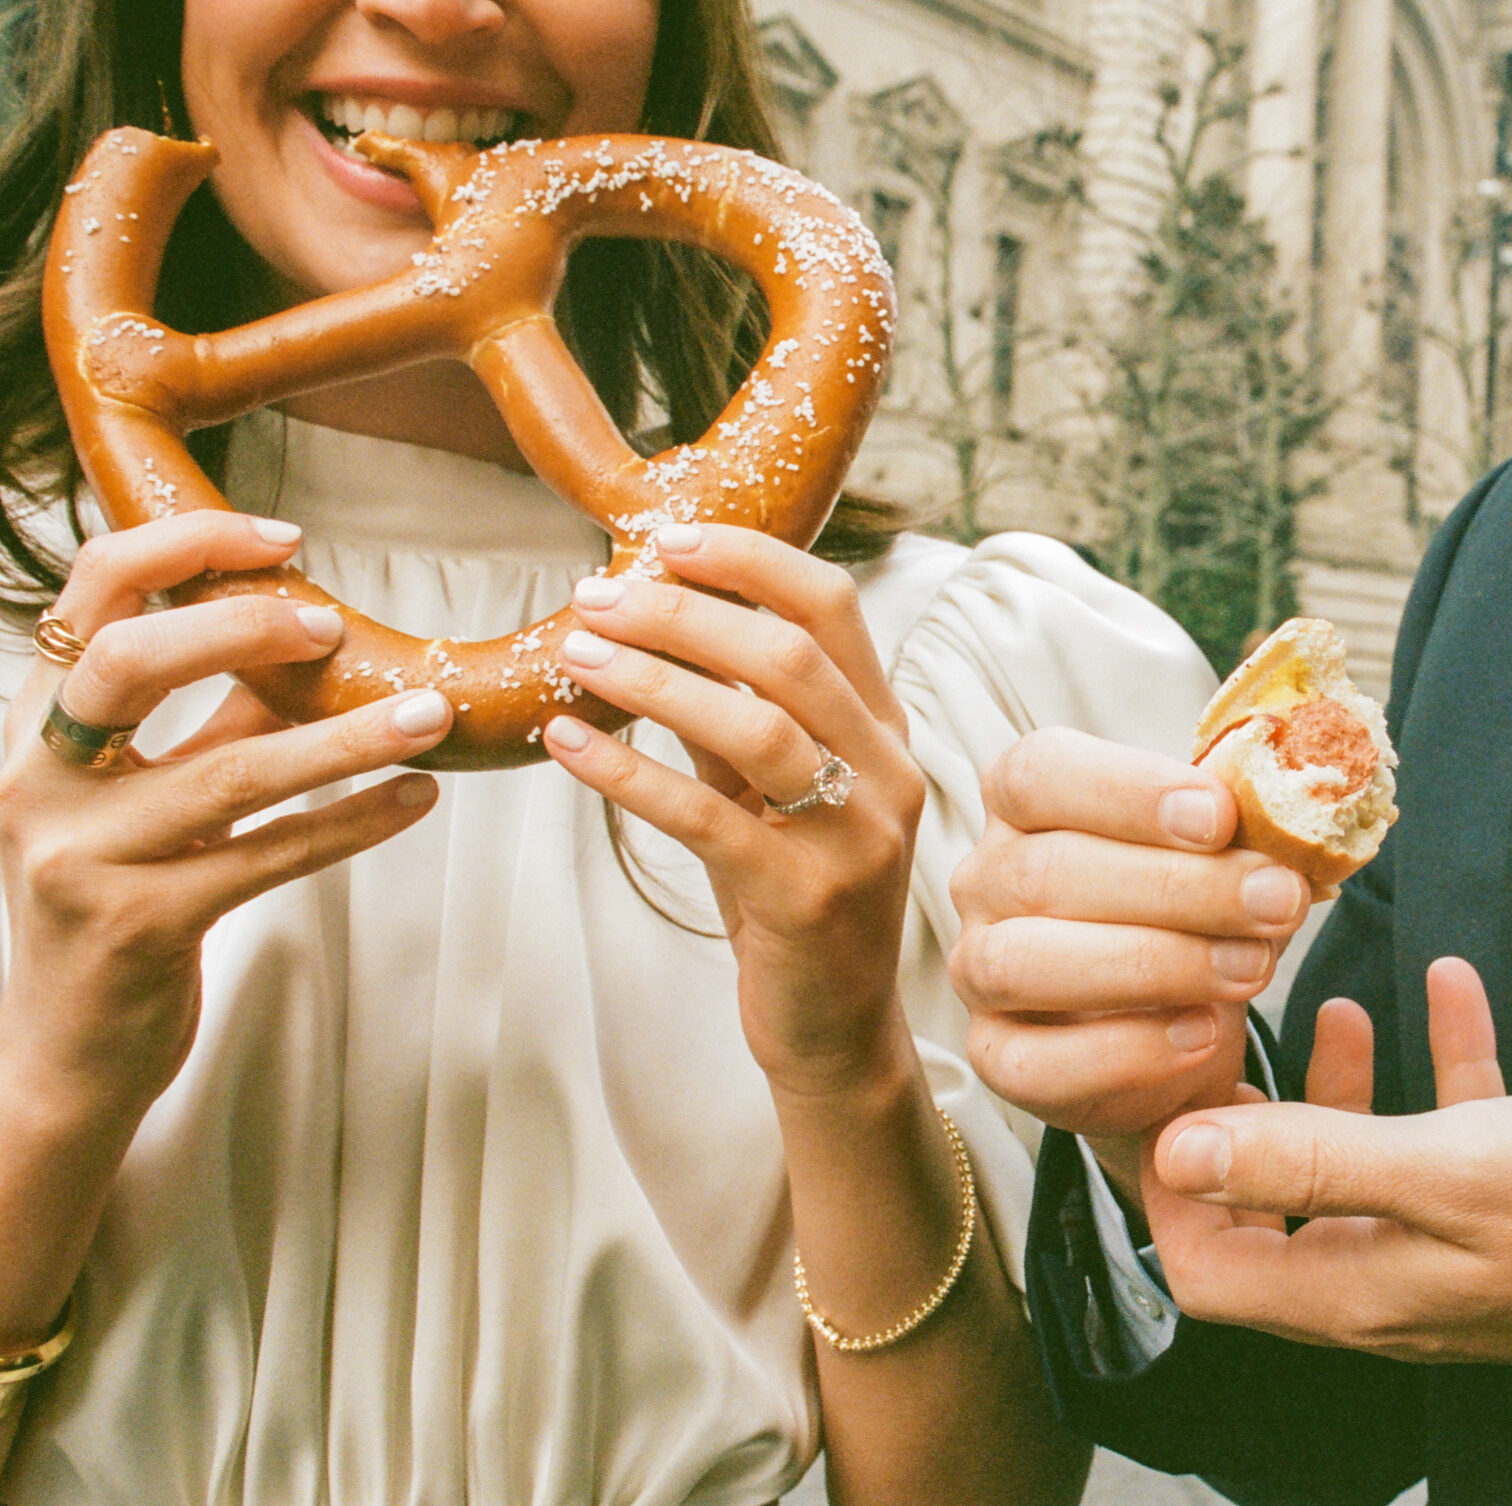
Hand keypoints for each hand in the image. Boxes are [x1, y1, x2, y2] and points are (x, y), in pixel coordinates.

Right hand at [0, 510, 449, 1117]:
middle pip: (128, 661)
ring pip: (228, 770)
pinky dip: (352, 822)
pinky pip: (266, 857)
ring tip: (433, 714)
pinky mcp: (135, 926)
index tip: (283, 535)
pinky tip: (417, 798)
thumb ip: (209, 715)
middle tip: (340, 624)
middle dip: (241, 625)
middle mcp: (37, 784)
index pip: (87, 599)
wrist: (69, 1052)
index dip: (183, 549)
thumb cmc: (120, 901)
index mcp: (36, 733)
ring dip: (345, 736)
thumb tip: (309, 626)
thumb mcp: (151, 792)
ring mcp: (79, 859)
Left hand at [541, 522, 925, 1099]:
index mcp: (884, 729)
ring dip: (654, 679)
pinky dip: (629, 771)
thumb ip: (729, 711)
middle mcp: (886, 772)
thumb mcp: (770, 792)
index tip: (665, 538)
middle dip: (682, 611)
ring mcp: (856, 837)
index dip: (749, 559)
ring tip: (576, 655)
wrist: (834, 1029)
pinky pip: (708, 818)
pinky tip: (567, 743)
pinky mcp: (806, 898)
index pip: (830, 607)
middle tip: (593, 598)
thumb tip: (646, 618)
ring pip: (756, 727)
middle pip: (788, 655)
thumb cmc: (792, 897)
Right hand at [947, 728, 1310, 1196]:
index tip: (1220, 815)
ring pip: (1027, 962)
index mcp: (1027, 801)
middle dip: (1177, 887)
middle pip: (1048, 871)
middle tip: (1276, 899)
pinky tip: (1201, 1034)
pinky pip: (1038, 1062)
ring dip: (1153, 964)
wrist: (1178, 1022)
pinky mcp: (996, 1056)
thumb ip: (1237, 831)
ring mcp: (977, 969)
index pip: (1042, 773)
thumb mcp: (1220, 855)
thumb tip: (1293, 821)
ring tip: (1251, 969)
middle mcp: (985, 878)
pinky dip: (1127, 1051)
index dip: (1129, 791)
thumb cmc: (1191, 910)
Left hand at [1141, 958, 1511, 1376]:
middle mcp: (1390, 1282)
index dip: (1169, 1184)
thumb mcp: (1448, 1170)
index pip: (1206, 1265)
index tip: (1172, 1090)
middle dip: (1244, 1124)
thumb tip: (1180, 1151)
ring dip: (1337, 1087)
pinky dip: (1436, 1066)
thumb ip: (1314, 1160)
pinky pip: (1448, 1136)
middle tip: (1233, 1039)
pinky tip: (1450, 991)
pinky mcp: (1511, 1213)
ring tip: (1337, 1005)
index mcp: (1357, 1289)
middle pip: (1269, 1212)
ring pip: (1356, 1170)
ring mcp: (1449, 1250)